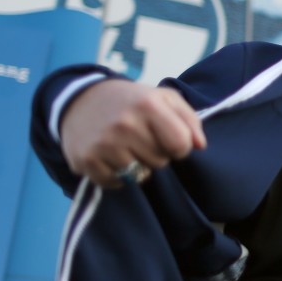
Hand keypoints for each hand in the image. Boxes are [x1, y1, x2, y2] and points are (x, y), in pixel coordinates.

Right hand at [59, 79, 205, 187]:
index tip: (169, 139)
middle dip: (157, 154)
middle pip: (161, 161)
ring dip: (138, 166)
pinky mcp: (87, 160)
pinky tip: (111, 157)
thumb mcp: (163, 98)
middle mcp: (125, 124)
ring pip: (140, 175)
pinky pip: (116, 182)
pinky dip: (117, 175)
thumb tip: (200, 145)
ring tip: (127, 147)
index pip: (181, 144)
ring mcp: (104, 143)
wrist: (81, 100)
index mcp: (148, 105)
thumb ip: (188, 119)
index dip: (180, 146)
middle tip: (142, 139)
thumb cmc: (131, 101)